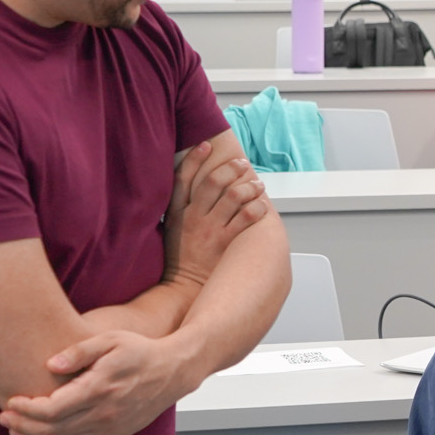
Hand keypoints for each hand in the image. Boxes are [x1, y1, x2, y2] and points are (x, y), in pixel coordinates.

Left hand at [0, 330, 192, 434]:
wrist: (173, 370)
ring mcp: (112, 430)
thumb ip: (78, 350)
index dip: (26, 410)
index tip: (11, 402)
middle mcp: (105, 414)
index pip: (52, 410)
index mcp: (100, 389)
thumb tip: (50, 364)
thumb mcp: (110, 339)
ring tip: (18, 432)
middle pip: (52, 431)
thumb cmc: (139, 351)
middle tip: (4, 418)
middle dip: (22, 427)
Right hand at [162, 142, 269, 290]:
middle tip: (242, 164)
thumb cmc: (180, 259)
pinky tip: (262, 204)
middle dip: (231, 168)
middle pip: (214, 182)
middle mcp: (193, 218)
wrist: (184, 288)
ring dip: (249, 186)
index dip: (195, 159)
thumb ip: (181, 208)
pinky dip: (256, 207)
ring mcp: (210, 230)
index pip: (183, 179)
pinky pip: (246, 218)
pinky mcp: (225, 243)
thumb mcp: (172, 229)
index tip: (205, 146)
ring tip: (258, 184)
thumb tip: (195, 187)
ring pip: (233, 197)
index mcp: (176, 213)